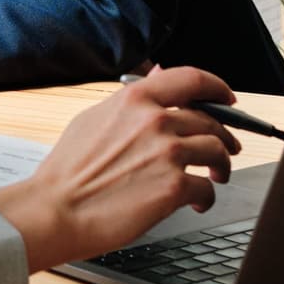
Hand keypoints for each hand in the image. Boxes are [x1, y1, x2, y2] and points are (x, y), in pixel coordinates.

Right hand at [0, 66, 241, 272]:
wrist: (56, 209)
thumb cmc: (68, 170)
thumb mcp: (94, 118)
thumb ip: (131, 99)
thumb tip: (159, 74)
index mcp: (134, 99)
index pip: (192, 79)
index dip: (217, 87)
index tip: (227, 98)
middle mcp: (155, 121)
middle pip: (210, 120)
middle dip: (223, 136)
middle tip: (224, 149)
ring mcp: (168, 154)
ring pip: (217, 151)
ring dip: (222, 165)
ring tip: (216, 176)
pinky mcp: (174, 188)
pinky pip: (207, 188)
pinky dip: (207, 197)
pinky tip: (197, 202)